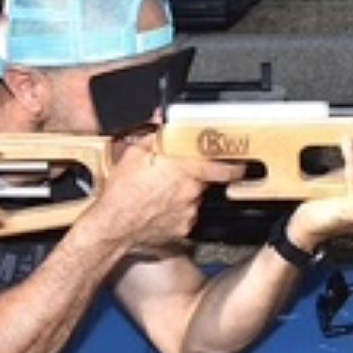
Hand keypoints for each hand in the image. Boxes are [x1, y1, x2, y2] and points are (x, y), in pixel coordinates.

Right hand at [93, 135, 244, 248]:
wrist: (112, 226)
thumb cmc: (121, 193)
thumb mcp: (133, 155)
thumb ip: (154, 137)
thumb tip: (161, 123)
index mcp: (184, 170)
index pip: (222, 168)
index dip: (234, 167)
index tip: (240, 166)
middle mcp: (190, 192)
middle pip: (202, 181)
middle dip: (191, 178)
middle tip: (171, 178)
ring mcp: (188, 212)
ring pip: (193, 200)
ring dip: (182, 195)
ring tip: (158, 195)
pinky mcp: (182, 230)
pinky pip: (185, 217)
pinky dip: (176, 213)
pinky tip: (158, 209)